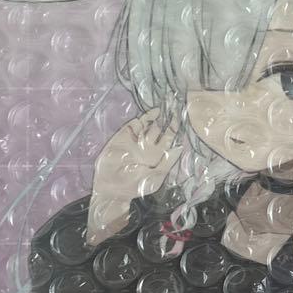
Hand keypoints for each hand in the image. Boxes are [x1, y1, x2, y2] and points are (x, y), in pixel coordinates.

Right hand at [88, 107, 179, 244]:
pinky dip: (144, 118)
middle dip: (167, 117)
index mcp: (158, 155)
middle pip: (160, 127)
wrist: (111, 188)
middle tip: (175, 104)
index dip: (174, 128)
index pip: (168, 137)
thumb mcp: (156, 177)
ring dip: (157, 115)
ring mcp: (136, 140)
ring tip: (167, 104)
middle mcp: (148, 145)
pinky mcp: (124, 136)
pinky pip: (136, 125)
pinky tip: (154, 112)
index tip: (181, 117)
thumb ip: (167, 162)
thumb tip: (180, 147)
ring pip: (149, 124)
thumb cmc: (134, 187)